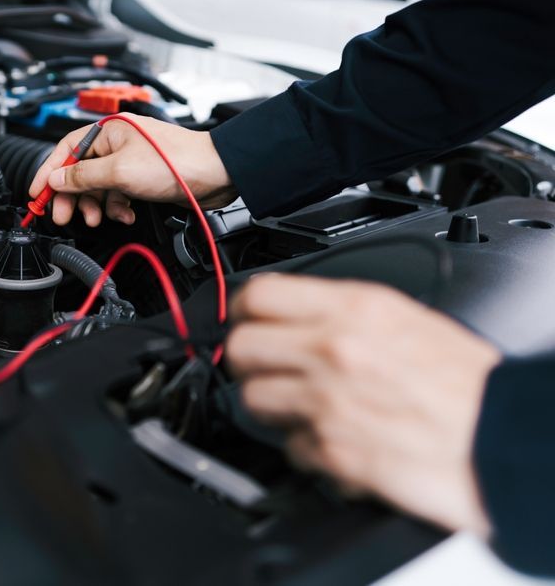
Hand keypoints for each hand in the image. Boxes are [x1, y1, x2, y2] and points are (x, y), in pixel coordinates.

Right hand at [27, 113, 235, 225]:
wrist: (214, 174)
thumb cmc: (175, 162)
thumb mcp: (119, 172)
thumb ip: (83, 176)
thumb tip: (56, 179)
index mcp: (107, 131)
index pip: (65, 150)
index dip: (48, 172)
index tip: (36, 193)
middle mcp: (116, 143)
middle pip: (79, 171)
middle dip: (72, 196)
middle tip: (63, 215)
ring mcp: (129, 161)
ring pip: (98, 186)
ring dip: (96, 205)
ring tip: (97, 218)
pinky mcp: (141, 177)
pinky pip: (117, 193)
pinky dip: (117, 207)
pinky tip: (125, 214)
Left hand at [225, 274, 500, 534]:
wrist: (504, 440)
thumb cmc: (470, 387)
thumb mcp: (409, 319)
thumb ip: (346, 314)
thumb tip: (300, 316)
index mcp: (355, 310)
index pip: (259, 294)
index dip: (243, 310)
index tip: (244, 320)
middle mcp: (333, 350)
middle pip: (239, 347)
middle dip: (247, 361)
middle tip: (265, 367)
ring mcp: (326, 402)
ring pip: (251, 399)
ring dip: (270, 406)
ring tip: (300, 407)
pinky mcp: (329, 450)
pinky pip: (288, 446)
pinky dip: (304, 448)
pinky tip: (332, 439)